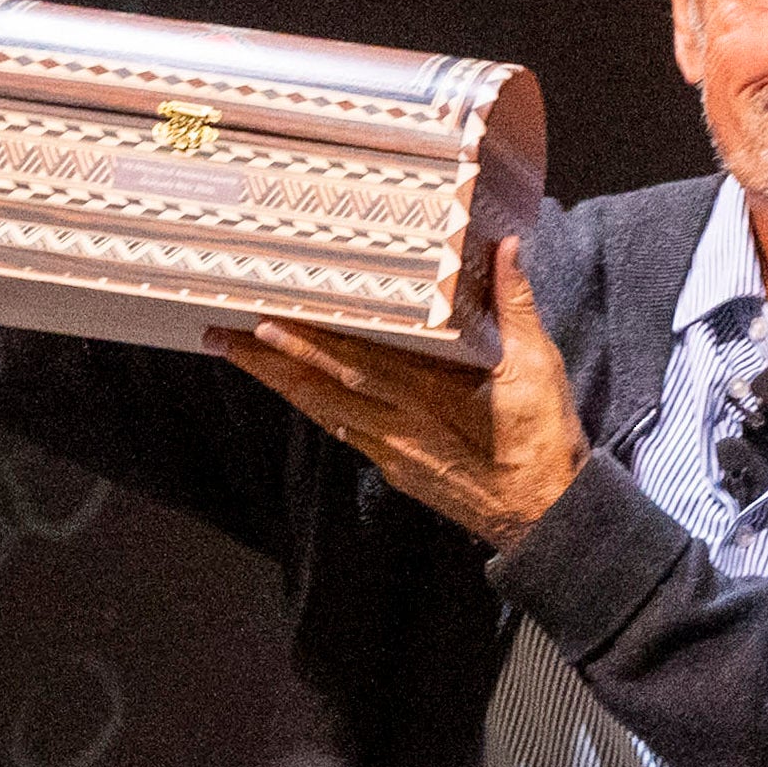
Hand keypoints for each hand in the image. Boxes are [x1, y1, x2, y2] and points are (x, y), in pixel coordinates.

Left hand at [218, 243, 586, 552]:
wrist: (545, 517)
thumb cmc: (544, 441)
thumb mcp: (538, 366)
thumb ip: (515, 305)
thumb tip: (507, 249)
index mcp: (429, 396)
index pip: (354, 362)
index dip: (307, 344)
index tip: (266, 322)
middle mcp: (399, 425)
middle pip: (320, 389)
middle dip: (269, 362)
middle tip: (222, 337)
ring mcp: (394, 451)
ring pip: (324, 412)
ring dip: (281, 384)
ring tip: (243, 357)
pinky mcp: (399, 469)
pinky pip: (345, 432)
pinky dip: (316, 409)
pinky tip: (299, 396)